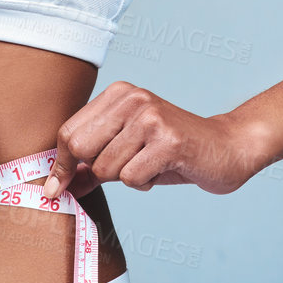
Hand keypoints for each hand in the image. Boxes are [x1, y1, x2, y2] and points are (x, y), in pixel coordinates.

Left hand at [40, 82, 263, 198]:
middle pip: (82, 149)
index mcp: (118, 93)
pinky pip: (132, 178)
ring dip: (126, 178)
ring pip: (106, 168)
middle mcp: (132, 98)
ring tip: (150, 165)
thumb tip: (56, 187)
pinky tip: (163, 169)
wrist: (227, 148)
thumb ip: (90, 165)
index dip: (62, 164)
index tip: (56, 188)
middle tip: (122, 170)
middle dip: (95, 171)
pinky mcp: (168, 141)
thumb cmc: (172, 152)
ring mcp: (150, 117)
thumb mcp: (126, 152)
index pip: (69, 132)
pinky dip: (145, 183)